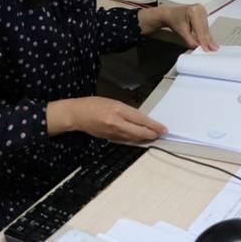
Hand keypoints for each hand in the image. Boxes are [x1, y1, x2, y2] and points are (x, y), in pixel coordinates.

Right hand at [49, 96, 166, 141]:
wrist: (77, 115)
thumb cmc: (94, 104)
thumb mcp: (112, 101)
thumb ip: (125, 110)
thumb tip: (139, 118)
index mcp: (118, 110)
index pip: (140, 119)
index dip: (153, 125)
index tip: (163, 129)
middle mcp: (116, 122)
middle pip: (139, 132)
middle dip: (151, 134)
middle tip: (160, 134)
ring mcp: (112, 132)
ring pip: (133, 138)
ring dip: (144, 138)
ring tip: (152, 136)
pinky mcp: (109, 138)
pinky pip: (125, 139)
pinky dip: (133, 138)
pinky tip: (138, 137)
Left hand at [159, 4, 217, 51]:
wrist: (171, 14)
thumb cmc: (174, 20)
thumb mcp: (181, 31)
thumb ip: (190, 40)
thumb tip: (198, 46)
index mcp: (193, 11)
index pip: (199, 29)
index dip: (203, 40)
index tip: (206, 49)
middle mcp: (200, 9)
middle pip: (204, 28)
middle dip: (207, 40)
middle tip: (212, 49)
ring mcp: (202, 10)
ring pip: (206, 28)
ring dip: (209, 38)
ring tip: (213, 47)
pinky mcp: (203, 14)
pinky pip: (206, 26)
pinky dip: (207, 34)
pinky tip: (211, 41)